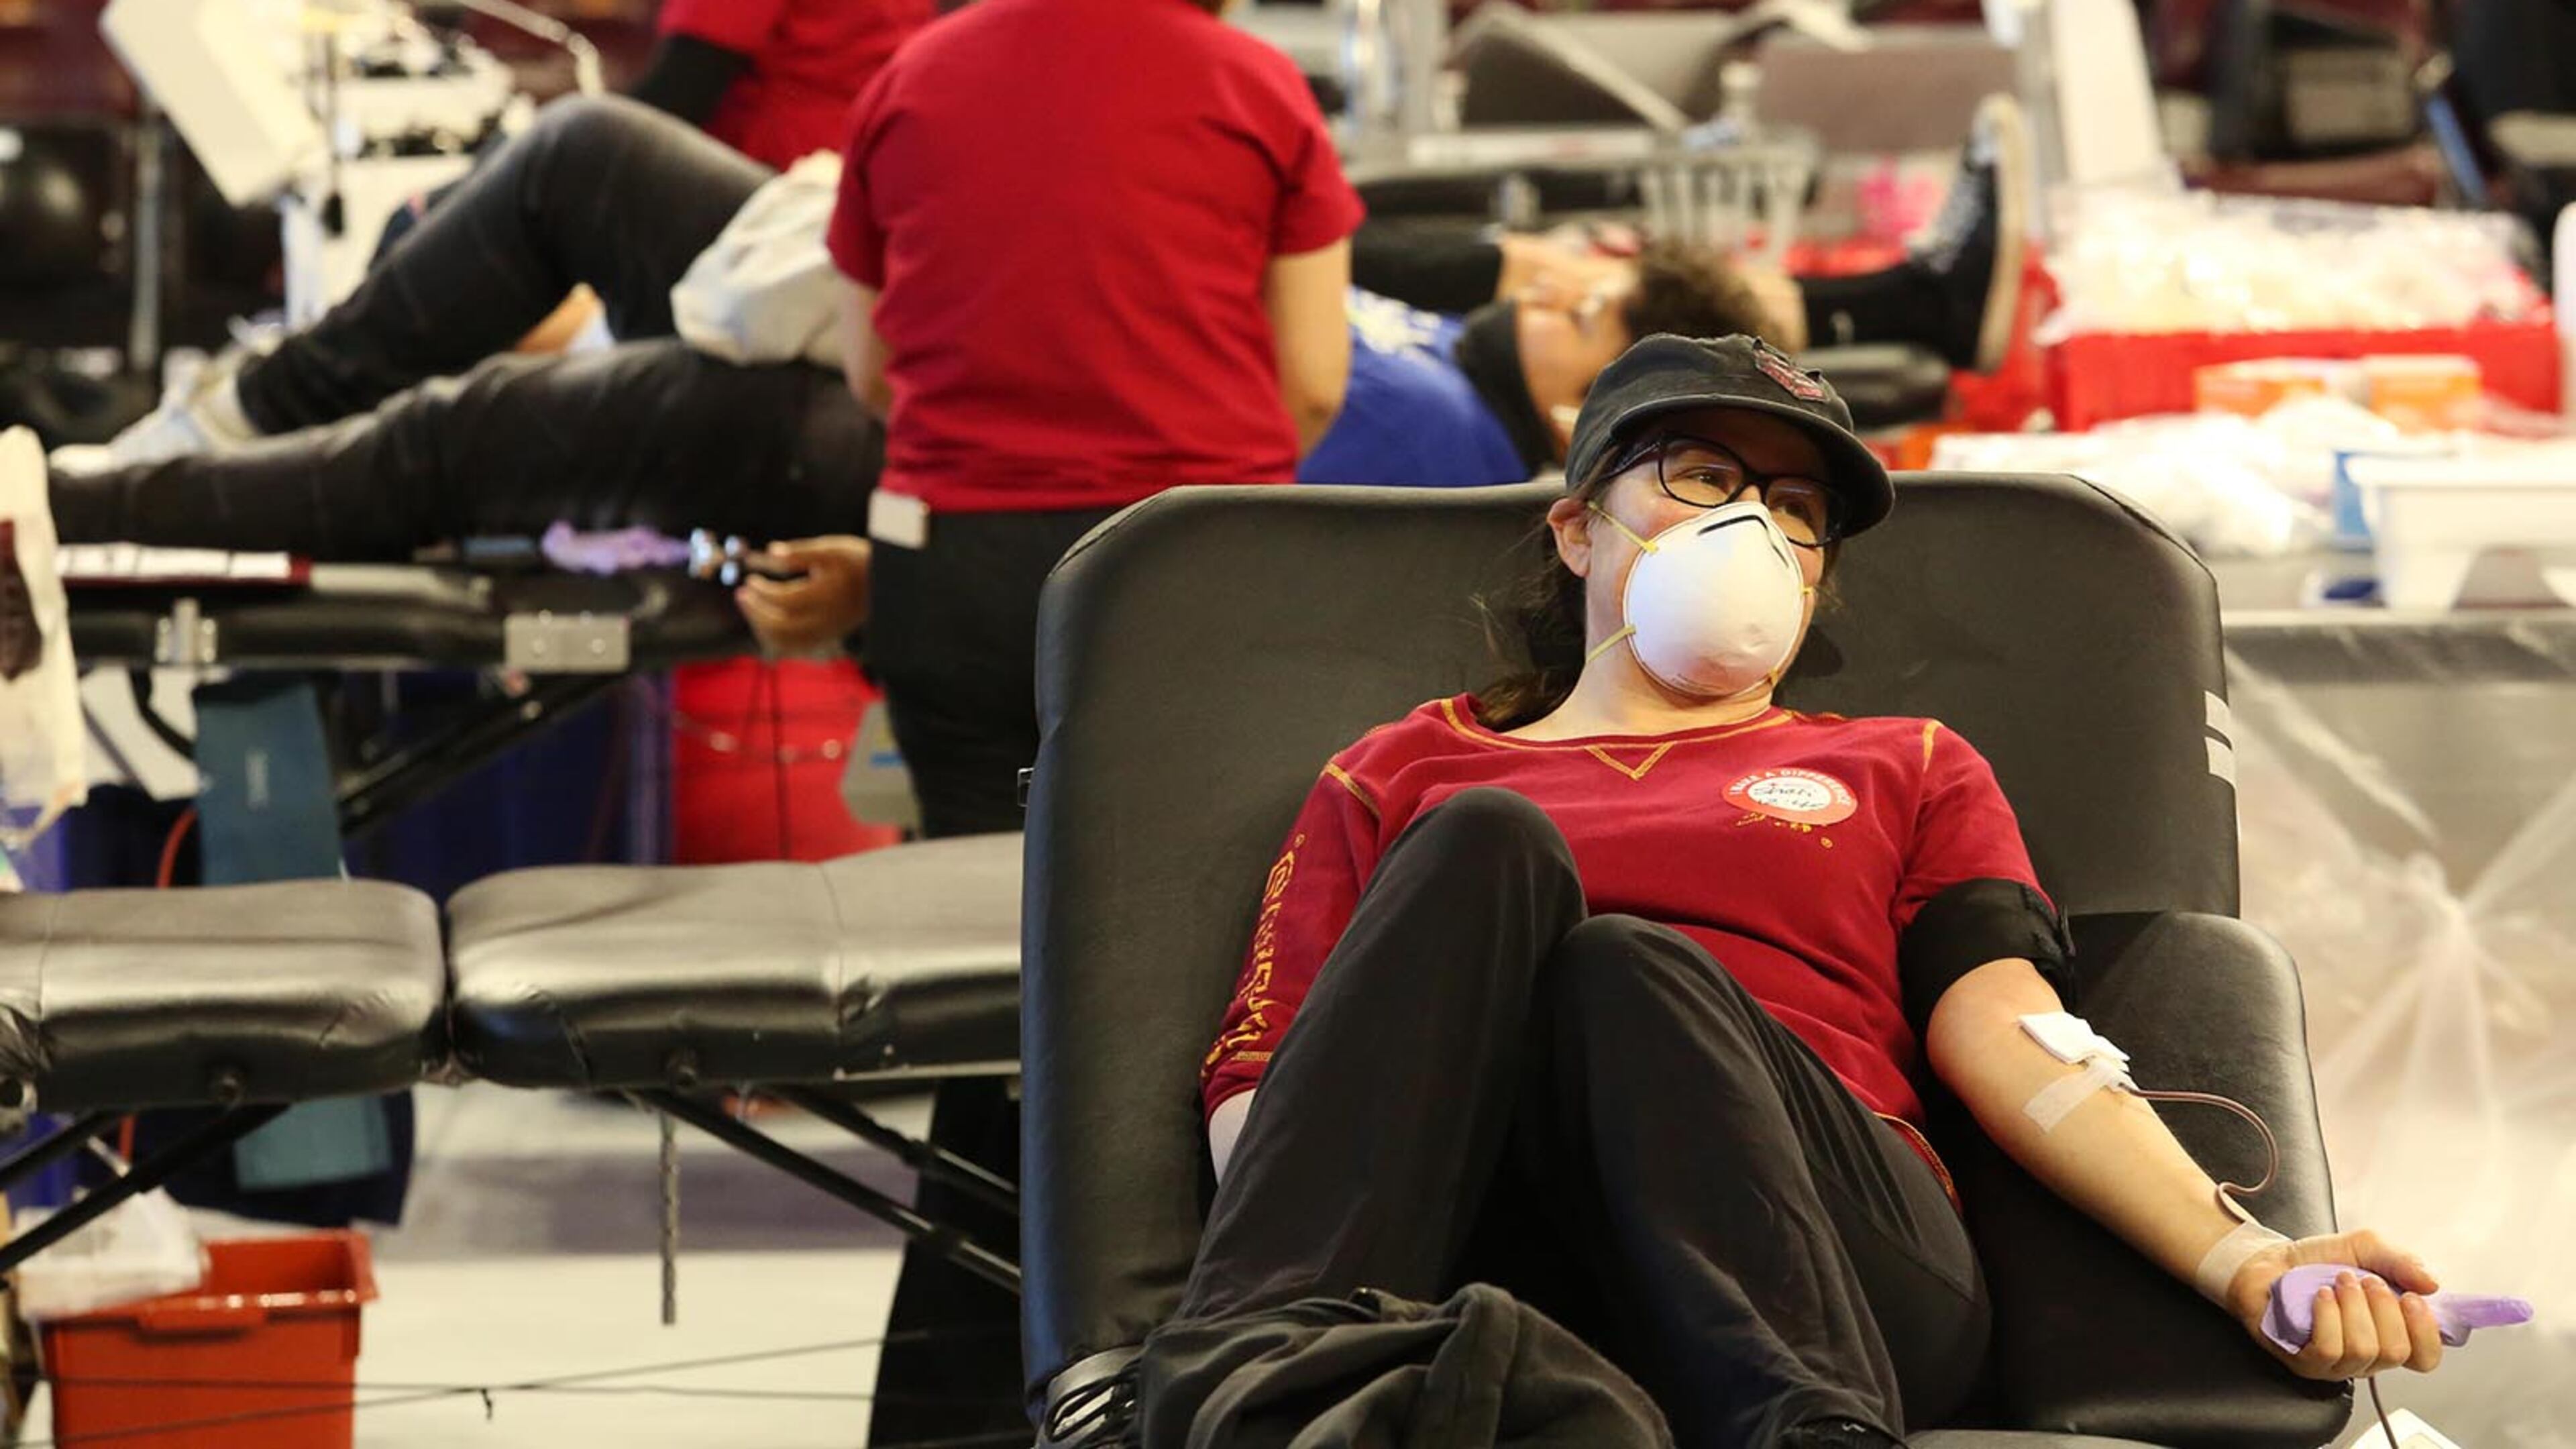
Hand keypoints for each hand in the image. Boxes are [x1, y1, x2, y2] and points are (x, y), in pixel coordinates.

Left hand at [735, 536, 869, 654]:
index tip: (750, 580)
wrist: (888, 586)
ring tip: (749, 605)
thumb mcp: (834, 549)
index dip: (764, 593)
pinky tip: (764, 618)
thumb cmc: (858, 562)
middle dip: (757, 612)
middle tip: (741, 593)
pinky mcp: (825, 638)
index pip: (788, 601)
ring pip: (786, 642)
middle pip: (783, 627)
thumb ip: (802, 552)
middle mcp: (828, 620)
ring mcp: (827, 633)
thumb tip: (770, 552)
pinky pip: (793, 646)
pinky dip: (774, 636)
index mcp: (830, 597)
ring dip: (762, 626)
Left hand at [2228, 1229, 2445, 1380]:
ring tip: (2337, 1282)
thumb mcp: (2364, 1249)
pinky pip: (2328, 1350)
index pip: (2425, 1357)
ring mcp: (2336, 1364)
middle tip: (2363, 1280)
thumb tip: (2433, 1284)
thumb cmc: (2317, 1262)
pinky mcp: (2304, 1363)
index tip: (2411, 1298)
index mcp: (2389, 1334)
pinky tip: (2320, 1296)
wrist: (2268, 1261)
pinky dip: (2327, 1317)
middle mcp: (2366, 1356)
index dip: (2426, 1332)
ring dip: (2353, 1307)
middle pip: (2397, 1352)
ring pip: (2363, 1350)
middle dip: (2383, 1308)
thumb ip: (2401, 1261)